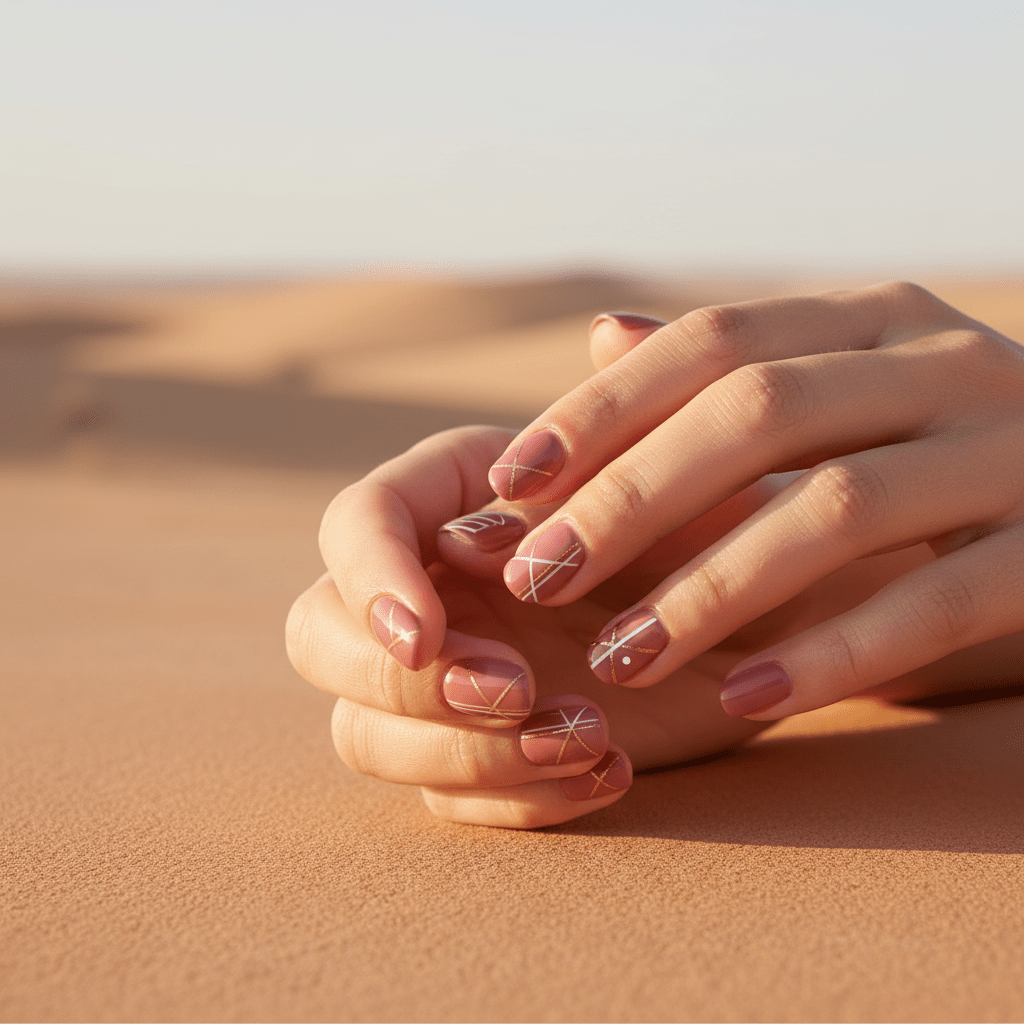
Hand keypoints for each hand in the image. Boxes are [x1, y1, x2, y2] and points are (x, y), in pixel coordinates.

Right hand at [287, 425, 788, 827]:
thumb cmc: (729, 535)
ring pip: (367, 731)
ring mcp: (444, 673)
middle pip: (321, 635)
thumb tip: (610, 332)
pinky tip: (607, 774)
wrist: (764, 624)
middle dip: (402, 680)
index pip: (356, 521)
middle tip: (514, 692)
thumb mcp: (707, 469)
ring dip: (460, 751)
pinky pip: (446, 795)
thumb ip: (664, 401)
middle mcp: (429, 584)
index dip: (370, 576)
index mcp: (455, 496)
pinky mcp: (478, 750)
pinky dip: (513, 800)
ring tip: (585, 739)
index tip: (425, 633)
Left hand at [487, 283, 1023, 718]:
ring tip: (615, 658)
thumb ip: (728, 374)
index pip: (713, 342)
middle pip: (755, 412)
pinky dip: (829, 658)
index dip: (600, 411)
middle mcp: (943, 361)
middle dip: (628, 499)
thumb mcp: (837, 401)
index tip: (507, 485)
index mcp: (872, 320)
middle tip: (534, 576)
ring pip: (835, 508)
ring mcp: (1016, 449)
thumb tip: (603, 334)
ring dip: (708, 590)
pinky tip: (740, 704)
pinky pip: (934, 605)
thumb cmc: (934, 462)